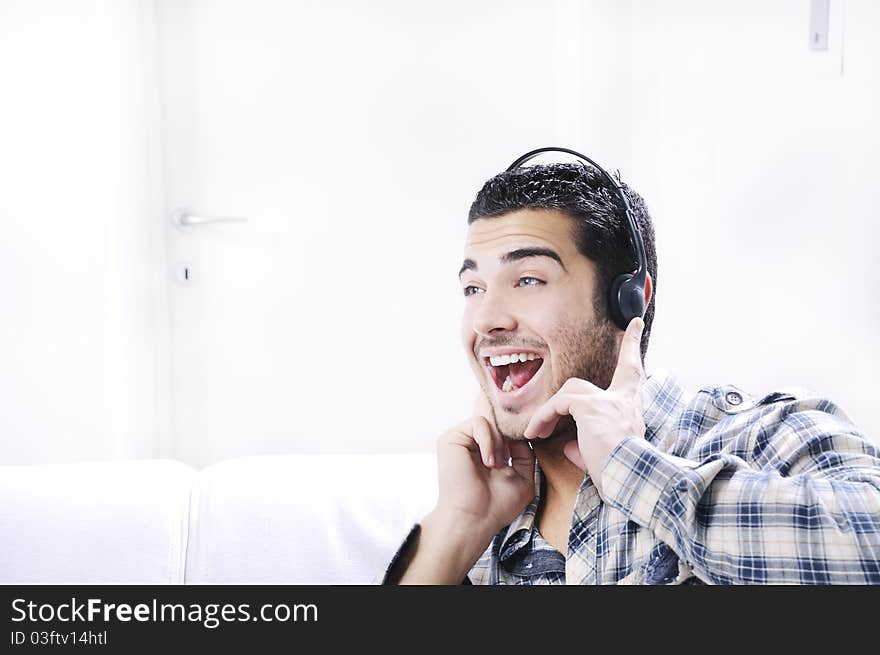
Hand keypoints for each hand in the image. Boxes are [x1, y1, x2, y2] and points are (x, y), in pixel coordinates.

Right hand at [433, 392, 535, 539]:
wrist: (475, 519)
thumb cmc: (497, 506)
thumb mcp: (522, 477)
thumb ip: (524, 454)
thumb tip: (520, 434)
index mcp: (485, 454)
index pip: (503, 432)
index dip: (516, 438)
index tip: (519, 456)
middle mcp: (471, 446)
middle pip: (497, 425)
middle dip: (508, 441)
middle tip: (506, 464)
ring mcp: (460, 441)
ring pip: (490, 422)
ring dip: (499, 443)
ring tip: (496, 465)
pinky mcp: (451, 439)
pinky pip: (479, 423)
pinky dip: (489, 440)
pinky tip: (489, 462)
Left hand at [523, 317, 646, 496]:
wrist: (629, 481)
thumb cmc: (616, 474)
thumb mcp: (601, 455)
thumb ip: (586, 443)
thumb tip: (570, 444)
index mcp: (630, 410)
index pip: (634, 374)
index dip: (634, 348)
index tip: (635, 326)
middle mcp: (624, 401)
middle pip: (620, 369)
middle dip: (624, 351)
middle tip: (627, 335)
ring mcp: (609, 401)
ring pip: (573, 391)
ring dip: (552, 410)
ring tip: (538, 431)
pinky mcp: (590, 407)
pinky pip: (559, 404)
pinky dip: (544, 417)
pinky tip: (537, 433)